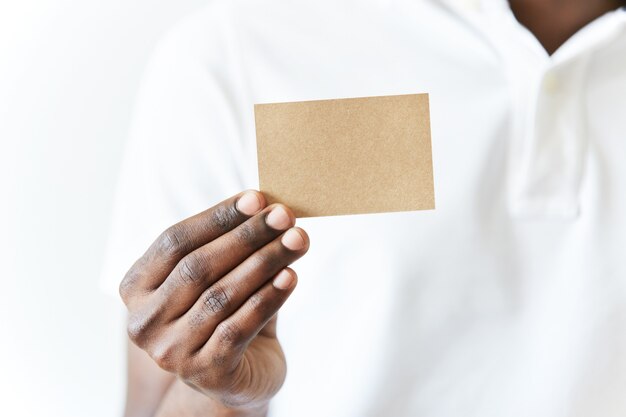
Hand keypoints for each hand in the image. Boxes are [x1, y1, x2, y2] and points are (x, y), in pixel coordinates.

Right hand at [119, 190, 308, 409]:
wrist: (237, 377)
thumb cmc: (225, 316)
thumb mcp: (218, 278)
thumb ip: (231, 248)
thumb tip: (267, 208)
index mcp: (136, 287)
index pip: (175, 241)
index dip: (217, 217)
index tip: (257, 198)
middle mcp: (144, 321)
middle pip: (198, 267)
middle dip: (247, 236)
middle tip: (284, 215)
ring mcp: (170, 351)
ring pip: (221, 295)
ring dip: (264, 262)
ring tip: (297, 240)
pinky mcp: (204, 372)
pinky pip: (240, 327)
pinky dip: (268, 298)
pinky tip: (290, 276)